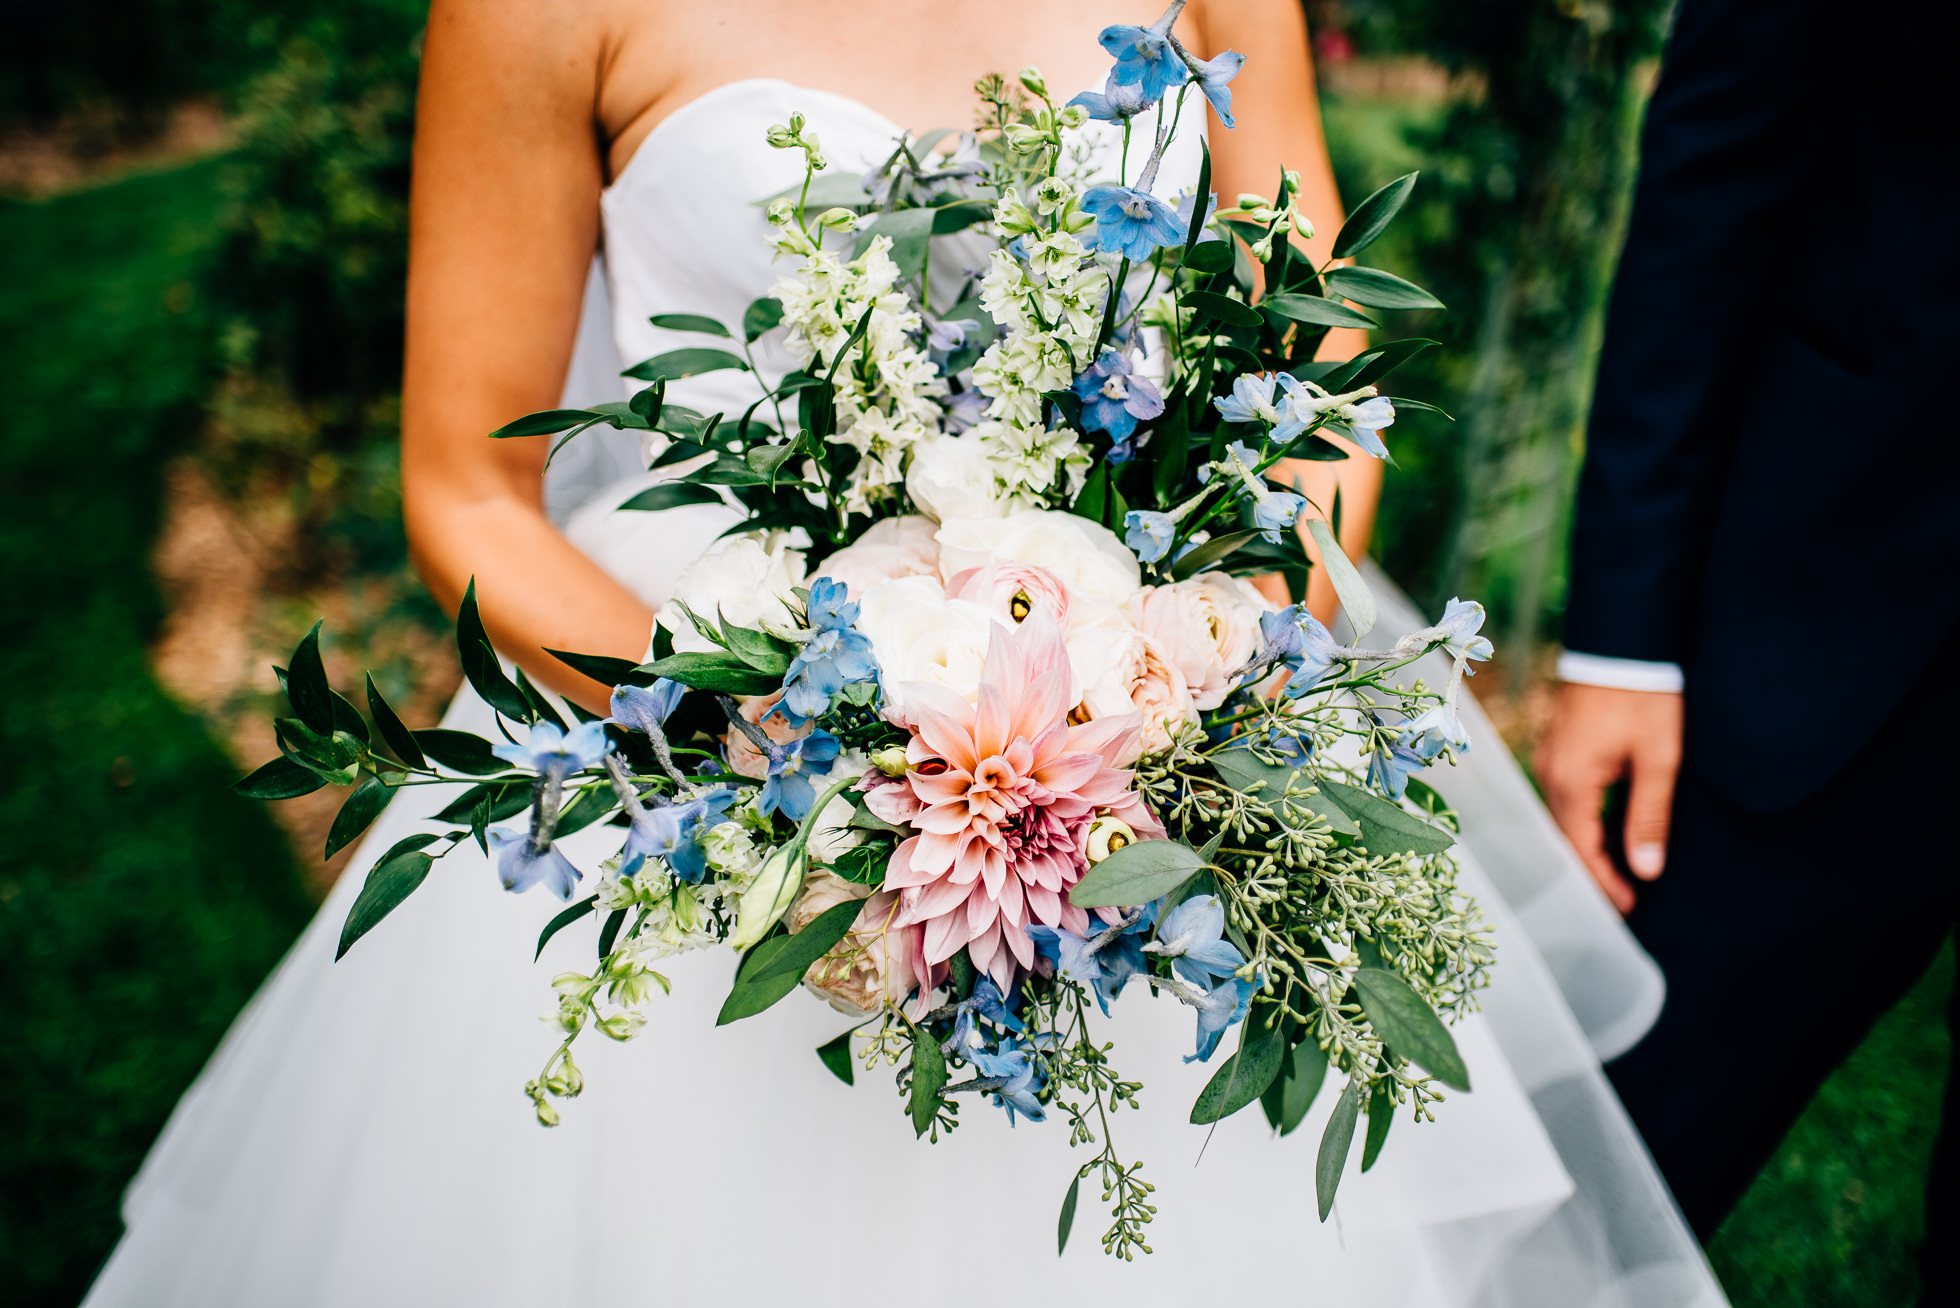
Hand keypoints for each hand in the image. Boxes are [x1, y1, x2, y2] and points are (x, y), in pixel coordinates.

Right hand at [1535, 683, 1683, 913]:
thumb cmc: (1642, 697)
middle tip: (1623, 899)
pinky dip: (1582, 823)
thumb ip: (1649, 816)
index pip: (1579, 850)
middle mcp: (1551, 773)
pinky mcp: (1558, 747)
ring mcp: (1550, 758)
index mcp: (1572, 782)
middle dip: (1591, 872)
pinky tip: (1603, 831)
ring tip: (1617, 871)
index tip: (1628, 907)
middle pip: (1564, 839)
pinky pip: (1564, 798)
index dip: (1602, 883)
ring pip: (1563, 819)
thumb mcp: (1658, 759)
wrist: (1621, 641)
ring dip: (1586, 847)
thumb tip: (1645, 869)